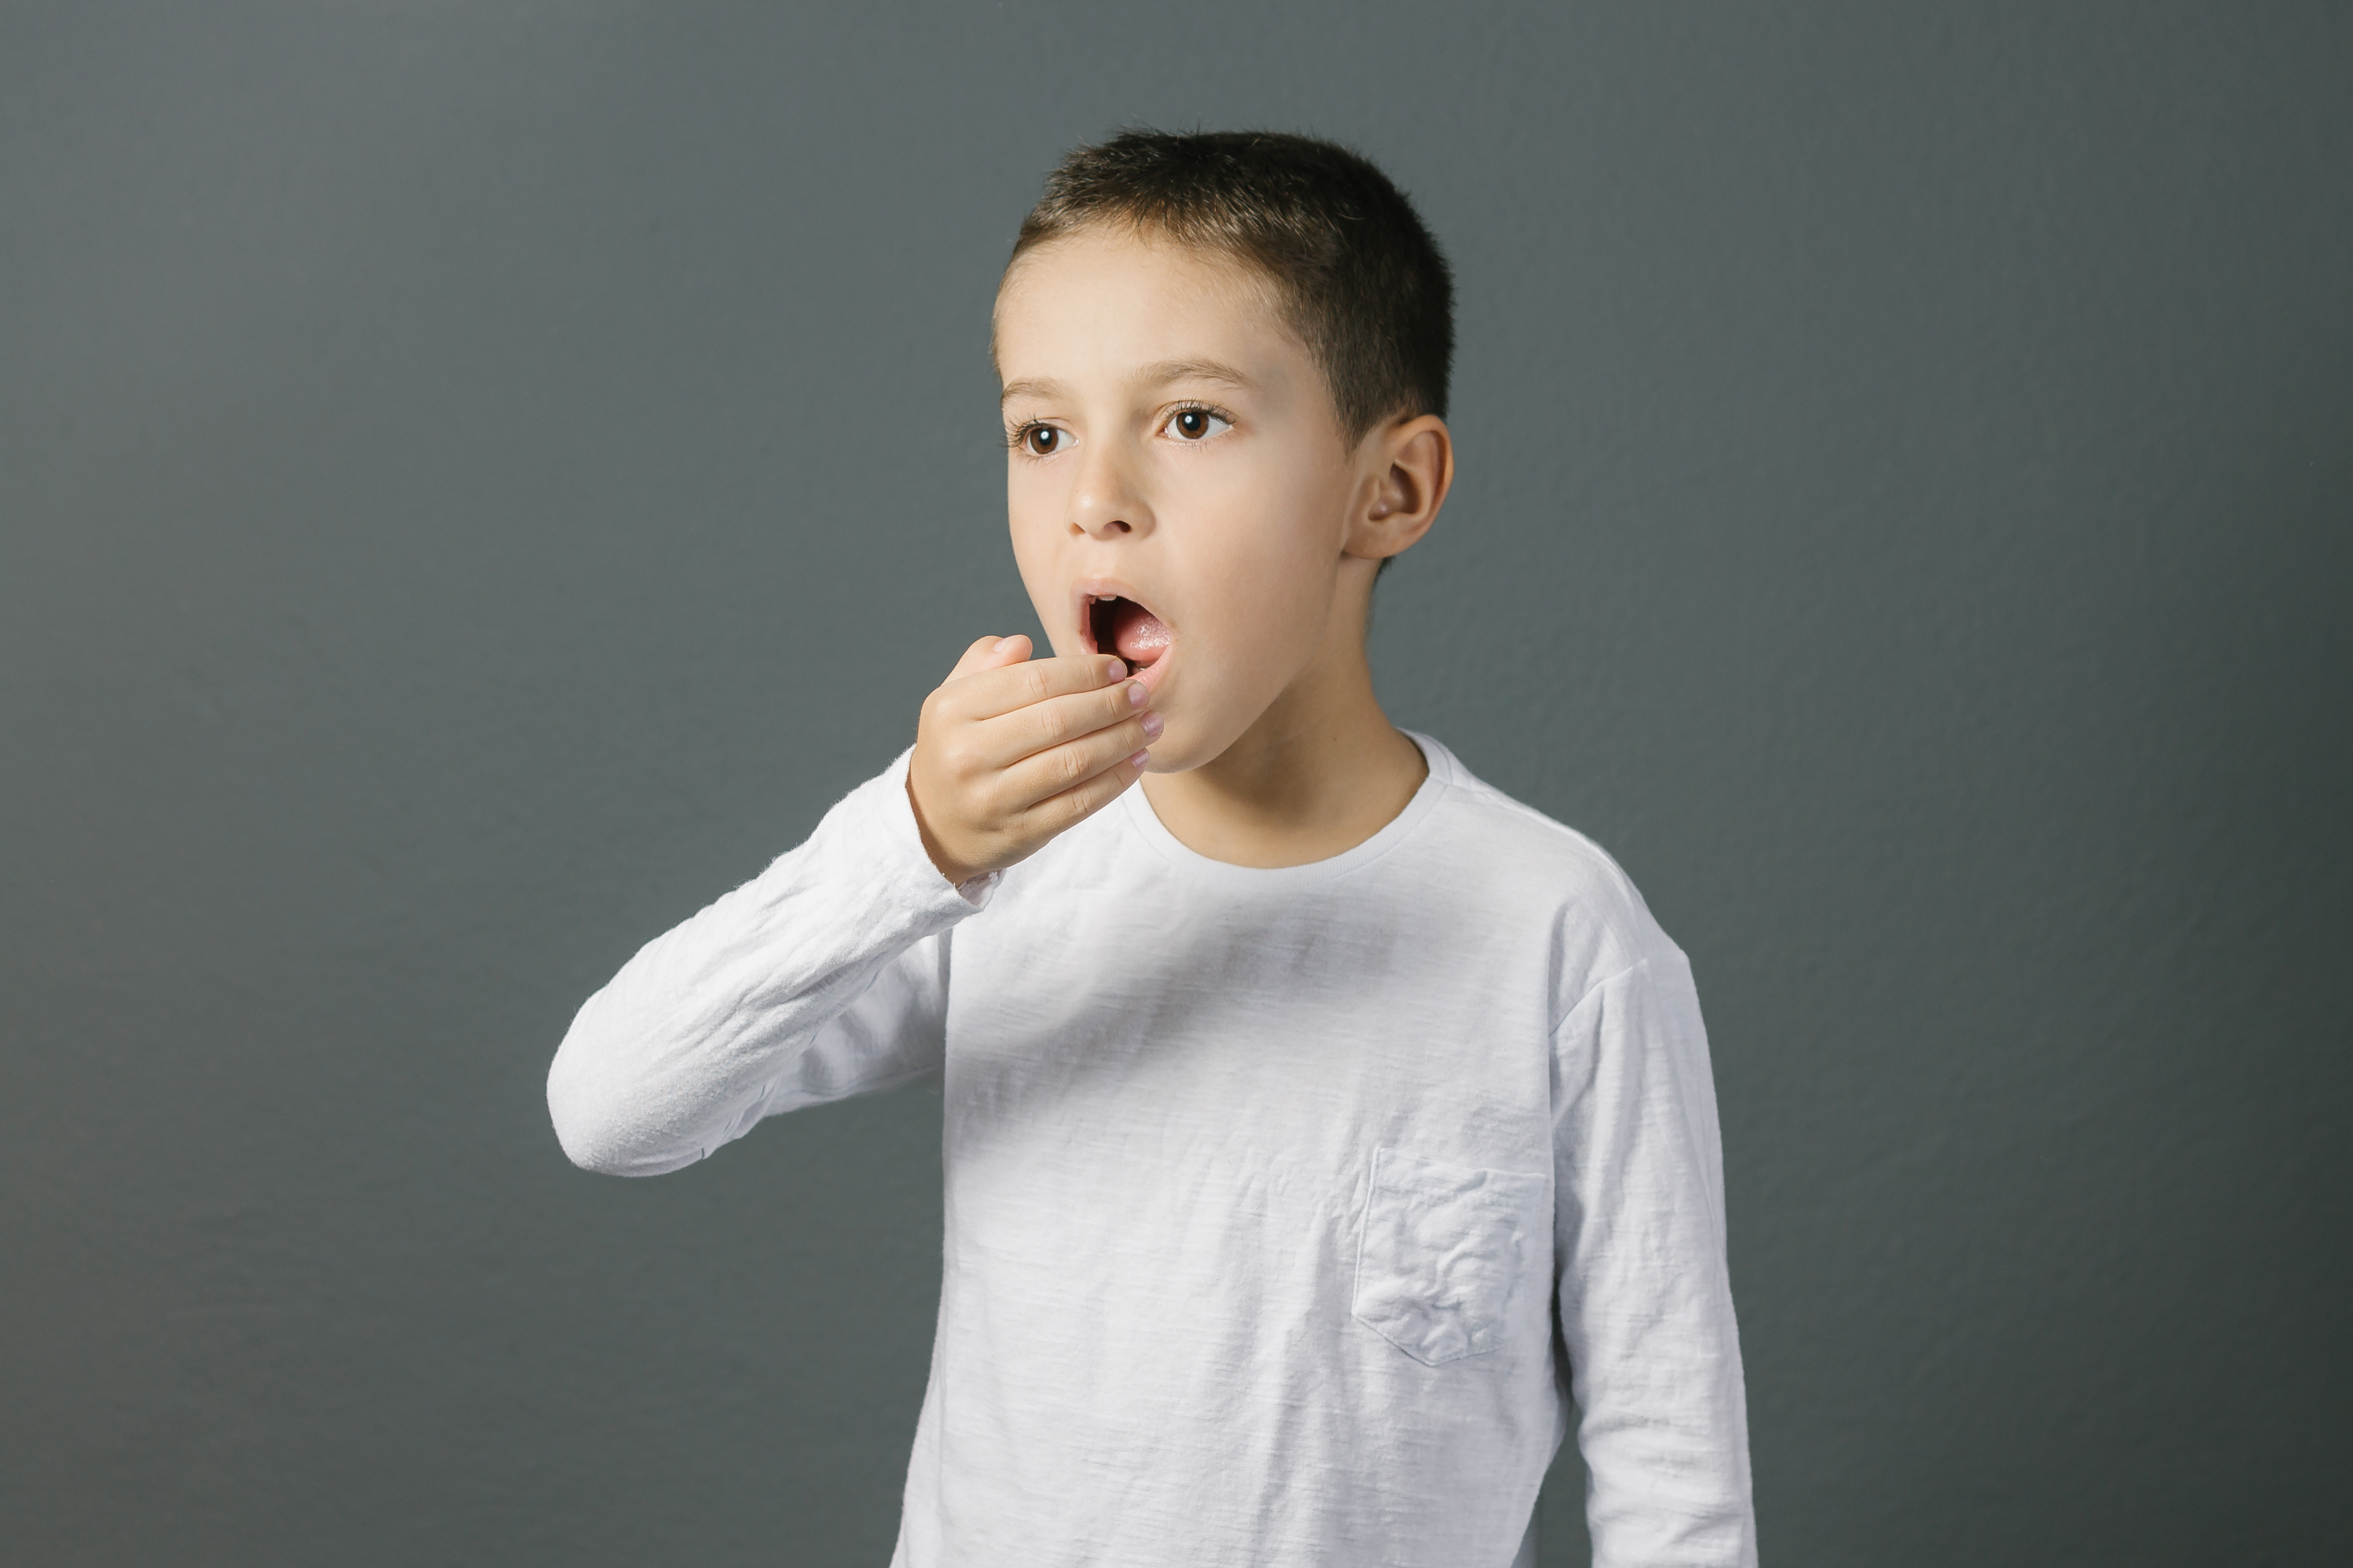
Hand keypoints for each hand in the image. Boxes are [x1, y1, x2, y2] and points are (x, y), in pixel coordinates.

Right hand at [907, 634, 1158, 885]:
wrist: (932, 826)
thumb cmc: (955, 749)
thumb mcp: (953, 700)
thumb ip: (983, 665)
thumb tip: (1021, 643)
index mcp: (952, 709)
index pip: (1033, 681)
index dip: (1083, 672)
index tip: (1116, 667)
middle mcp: (968, 754)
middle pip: (1058, 721)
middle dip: (1110, 704)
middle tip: (1142, 694)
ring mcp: (994, 798)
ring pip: (1074, 762)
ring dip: (1122, 740)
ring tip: (1150, 724)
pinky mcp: (1020, 833)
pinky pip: (1079, 803)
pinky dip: (1115, 780)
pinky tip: (1137, 760)